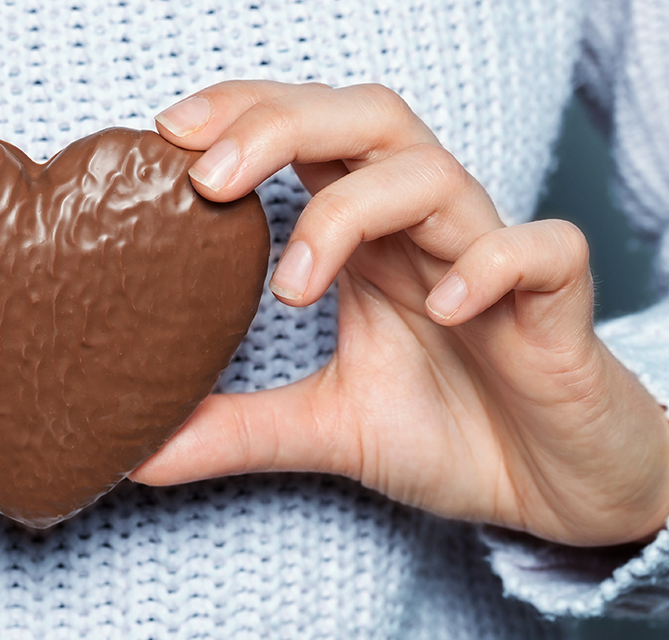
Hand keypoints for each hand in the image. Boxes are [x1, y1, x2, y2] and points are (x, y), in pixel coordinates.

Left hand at [132, 80, 668, 546]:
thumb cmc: (448, 431)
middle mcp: (424, 229)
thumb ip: (235, 430)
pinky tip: (443, 308)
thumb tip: (134, 452)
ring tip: (292, 285)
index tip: (166, 140)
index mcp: (368, 239)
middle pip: (363, 122)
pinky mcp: (558, 302)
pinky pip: (541, 250)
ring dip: (353, 211)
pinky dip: (491, 265)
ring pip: (433, 172)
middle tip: (206, 178)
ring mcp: (490, 257)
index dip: (242, 116)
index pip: (306, 136)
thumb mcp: (324, 430)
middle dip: (280, 126)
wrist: (552, 487)